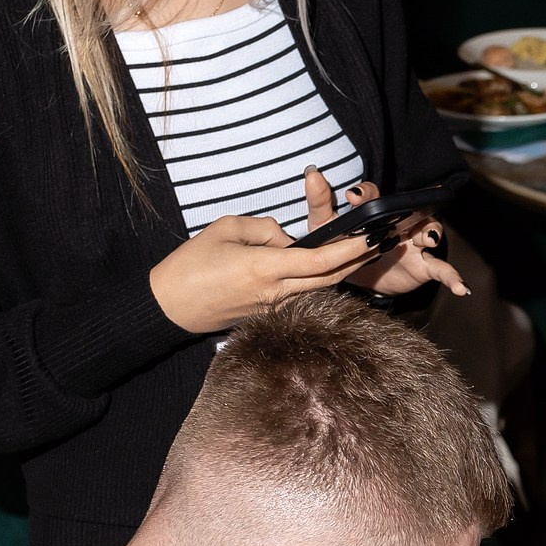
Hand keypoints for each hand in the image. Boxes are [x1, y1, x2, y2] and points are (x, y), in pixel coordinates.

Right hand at [148, 206, 380, 332]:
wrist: (168, 307)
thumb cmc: (190, 264)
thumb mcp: (225, 229)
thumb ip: (264, 228)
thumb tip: (287, 237)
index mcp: (265, 268)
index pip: (320, 261)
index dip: (350, 250)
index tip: (370, 237)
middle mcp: (275, 293)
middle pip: (328, 279)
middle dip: (356, 261)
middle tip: (377, 243)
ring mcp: (272, 309)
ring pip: (316, 289)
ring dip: (338, 272)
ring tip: (356, 252)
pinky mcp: (265, 317)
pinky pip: (299, 297)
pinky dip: (315, 283)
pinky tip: (324, 270)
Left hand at [305, 172, 469, 299]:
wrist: (359, 279)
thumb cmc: (341, 246)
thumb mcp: (326, 227)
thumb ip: (320, 202)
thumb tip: (312, 173)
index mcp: (376, 210)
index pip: (374, 196)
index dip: (365, 195)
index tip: (353, 197)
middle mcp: (399, 221)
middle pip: (411, 209)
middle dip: (411, 209)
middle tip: (404, 213)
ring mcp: (414, 242)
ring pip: (430, 231)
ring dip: (431, 233)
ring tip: (428, 239)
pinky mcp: (424, 266)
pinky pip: (442, 269)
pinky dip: (453, 277)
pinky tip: (462, 288)